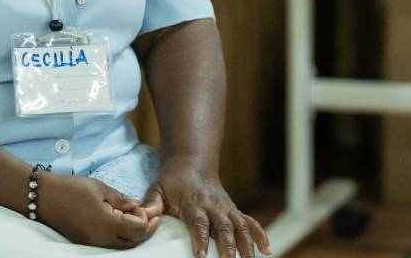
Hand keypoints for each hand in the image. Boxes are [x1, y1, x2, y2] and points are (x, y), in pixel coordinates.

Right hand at [41, 173, 158, 248]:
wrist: (43, 197)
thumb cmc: (72, 189)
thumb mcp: (100, 188)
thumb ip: (121, 198)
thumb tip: (137, 204)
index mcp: (108, 224)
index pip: (138, 229)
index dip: (145, 218)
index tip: (142, 205)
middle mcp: (102, 239)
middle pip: (133, 242)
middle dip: (144, 230)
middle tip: (151, 217)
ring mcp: (93, 243)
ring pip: (122, 245)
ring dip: (132, 234)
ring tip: (135, 218)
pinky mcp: (86, 242)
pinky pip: (109, 244)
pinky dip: (119, 235)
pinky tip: (119, 221)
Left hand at [140, 158, 270, 257]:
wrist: (192, 162)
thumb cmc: (172, 180)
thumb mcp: (157, 188)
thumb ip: (150, 204)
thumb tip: (143, 218)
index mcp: (194, 202)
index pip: (198, 223)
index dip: (200, 239)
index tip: (201, 257)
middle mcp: (213, 205)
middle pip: (223, 227)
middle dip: (228, 246)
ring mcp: (226, 207)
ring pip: (240, 226)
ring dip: (247, 244)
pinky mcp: (234, 210)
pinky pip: (249, 222)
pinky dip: (260, 234)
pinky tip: (267, 249)